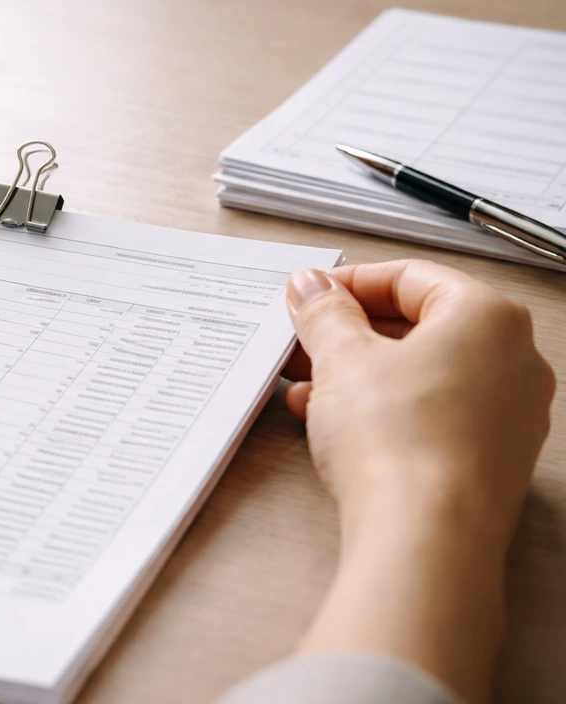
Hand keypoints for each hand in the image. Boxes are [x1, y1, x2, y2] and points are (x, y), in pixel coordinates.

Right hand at [284, 259, 553, 546]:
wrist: (426, 538)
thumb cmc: (402, 445)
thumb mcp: (341, 359)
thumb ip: (324, 313)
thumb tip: (312, 289)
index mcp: (486, 317)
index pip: (408, 277)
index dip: (347, 285)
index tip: (309, 298)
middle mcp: (511, 360)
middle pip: (416, 326)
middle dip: (347, 335)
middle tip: (303, 341)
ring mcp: (507, 413)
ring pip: (420, 374)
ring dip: (356, 375)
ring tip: (305, 387)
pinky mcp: (489, 458)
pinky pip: (429, 415)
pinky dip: (382, 411)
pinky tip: (331, 423)